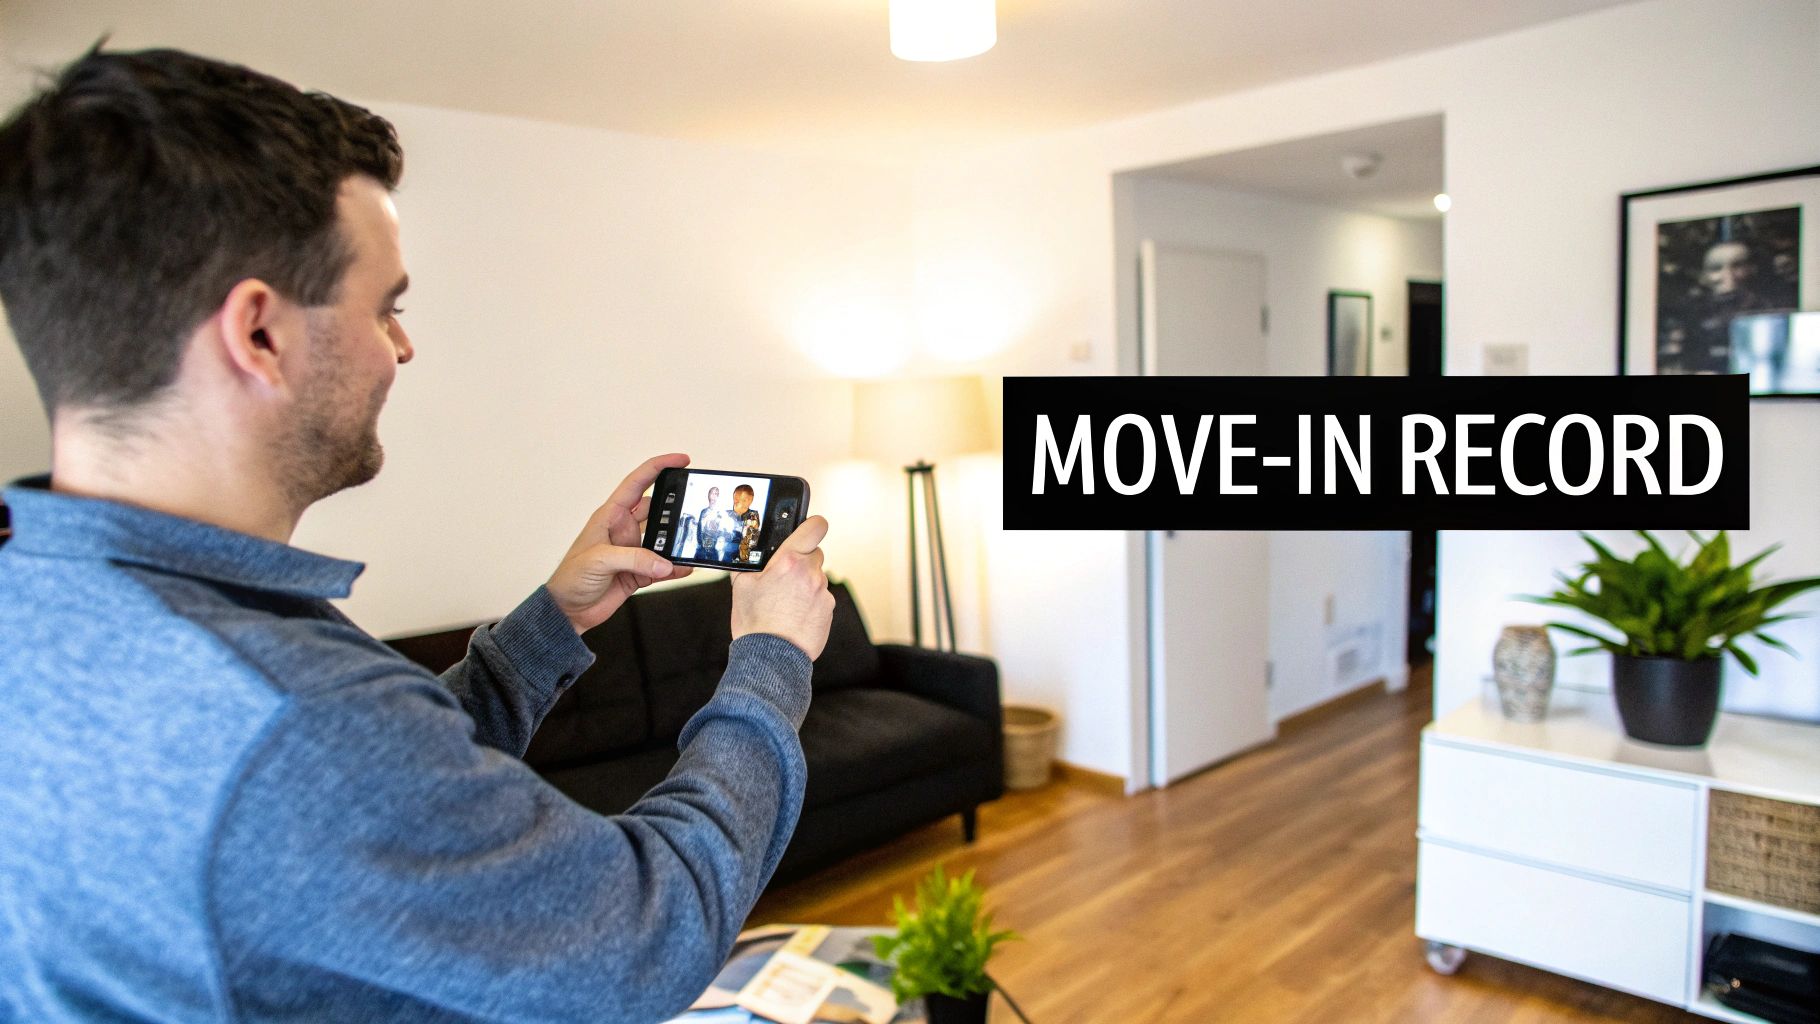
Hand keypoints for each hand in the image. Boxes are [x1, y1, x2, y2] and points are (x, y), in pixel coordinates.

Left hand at [547, 454, 694, 633]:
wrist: (567, 610)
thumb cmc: (570, 578)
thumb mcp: (599, 561)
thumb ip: (634, 559)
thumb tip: (664, 562)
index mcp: (611, 517)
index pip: (637, 483)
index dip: (658, 468)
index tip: (682, 460)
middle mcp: (624, 530)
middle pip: (657, 510)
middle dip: (675, 508)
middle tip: (695, 508)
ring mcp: (633, 552)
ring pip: (663, 540)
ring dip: (676, 543)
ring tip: (690, 544)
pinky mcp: (639, 573)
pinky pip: (663, 567)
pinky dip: (675, 568)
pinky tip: (684, 568)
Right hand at [731, 515, 833, 659]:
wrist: (770, 657)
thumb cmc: (755, 624)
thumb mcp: (741, 587)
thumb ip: (748, 565)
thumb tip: (748, 555)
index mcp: (789, 561)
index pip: (815, 527)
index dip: (812, 525)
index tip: (807, 529)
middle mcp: (811, 574)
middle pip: (814, 554)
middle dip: (801, 562)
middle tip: (784, 578)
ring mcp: (823, 593)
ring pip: (817, 578)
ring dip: (805, 585)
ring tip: (786, 603)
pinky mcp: (829, 610)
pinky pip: (821, 598)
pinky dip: (811, 603)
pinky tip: (794, 616)